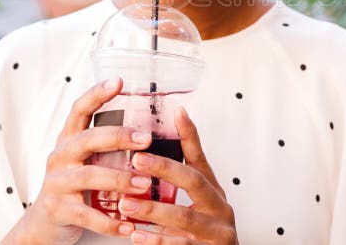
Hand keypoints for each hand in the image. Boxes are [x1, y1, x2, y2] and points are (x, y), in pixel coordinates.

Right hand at [1, 77, 153, 244]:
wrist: (44, 224)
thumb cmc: (75, 186)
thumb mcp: (87, 159)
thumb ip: (109, 145)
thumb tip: (154, 129)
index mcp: (70, 139)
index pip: (79, 109)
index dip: (97, 94)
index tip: (119, 81)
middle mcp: (61, 156)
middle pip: (87, 139)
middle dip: (118, 137)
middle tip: (146, 139)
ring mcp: (57, 183)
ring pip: (89, 176)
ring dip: (120, 179)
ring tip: (145, 184)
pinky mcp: (59, 210)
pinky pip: (87, 215)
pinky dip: (110, 221)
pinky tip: (130, 225)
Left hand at [118, 108, 238, 244]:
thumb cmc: (204, 231)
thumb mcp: (197, 203)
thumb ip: (179, 182)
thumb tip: (151, 152)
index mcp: (214, 191)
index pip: (201, 158)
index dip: (190, 135)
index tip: (177, 113)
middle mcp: (219, 207)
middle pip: (194, 181)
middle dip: (165, 169)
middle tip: (138, 159)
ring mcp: (217, 231)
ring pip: (184, 217)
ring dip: (152, 209)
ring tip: (126, 204)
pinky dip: (156, 240)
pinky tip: (136, 235)